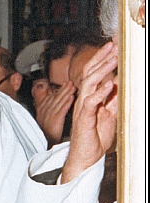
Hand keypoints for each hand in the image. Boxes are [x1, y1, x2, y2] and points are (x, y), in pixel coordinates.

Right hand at [36, 81, 75, 146]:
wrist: (45, 145)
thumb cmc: (47, 135)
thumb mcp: (46, 121)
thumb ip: (51, 112)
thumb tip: (59, 105)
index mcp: (42, 111)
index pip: (52, 97)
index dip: (59, 90)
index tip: (66, 84)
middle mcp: (45, 111)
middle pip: (55, 97)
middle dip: (64, 88)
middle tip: (71, 82)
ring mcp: (49, 115)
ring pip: (59, 101)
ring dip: (66, 92)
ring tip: (73, 86)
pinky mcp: (55, 120)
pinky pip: (62, 109)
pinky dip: (67, 102)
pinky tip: (72, 97)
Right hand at [62, 41, 117, 183]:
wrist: (85, 157)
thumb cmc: (94, 137)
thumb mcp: (109, 113)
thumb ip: (112, 98)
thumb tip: (119, 82)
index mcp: (89, 97)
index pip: (93, 73)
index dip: (101, 58)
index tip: (112, 46)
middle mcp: (84, 99)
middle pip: (89, 73)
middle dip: (101, 58)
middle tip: (112, 45)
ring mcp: (83, 108)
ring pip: (89, 83)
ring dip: (102, 70)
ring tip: (114, 59)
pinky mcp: (83, 118)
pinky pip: (90, 102)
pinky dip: (100, 92)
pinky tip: (109, 84)